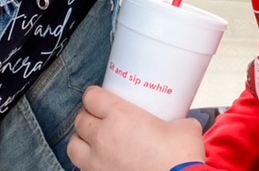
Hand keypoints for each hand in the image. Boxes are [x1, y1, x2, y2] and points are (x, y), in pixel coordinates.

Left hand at [67, 86, 205, 170]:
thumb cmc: (179, 161)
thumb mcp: (185, 128)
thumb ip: (177, 120)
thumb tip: (181, 123)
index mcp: (121, 116)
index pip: (92, 97)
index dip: (95, 96)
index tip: (102, 98)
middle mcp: (103, 138)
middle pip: (80, 119)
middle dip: (88, 117)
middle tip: (102, 118)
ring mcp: (98, 164)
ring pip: (73, 146)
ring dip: (82, 141)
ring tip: (95, 141)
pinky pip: (83, 169)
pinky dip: (89, 164)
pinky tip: (104, 163)